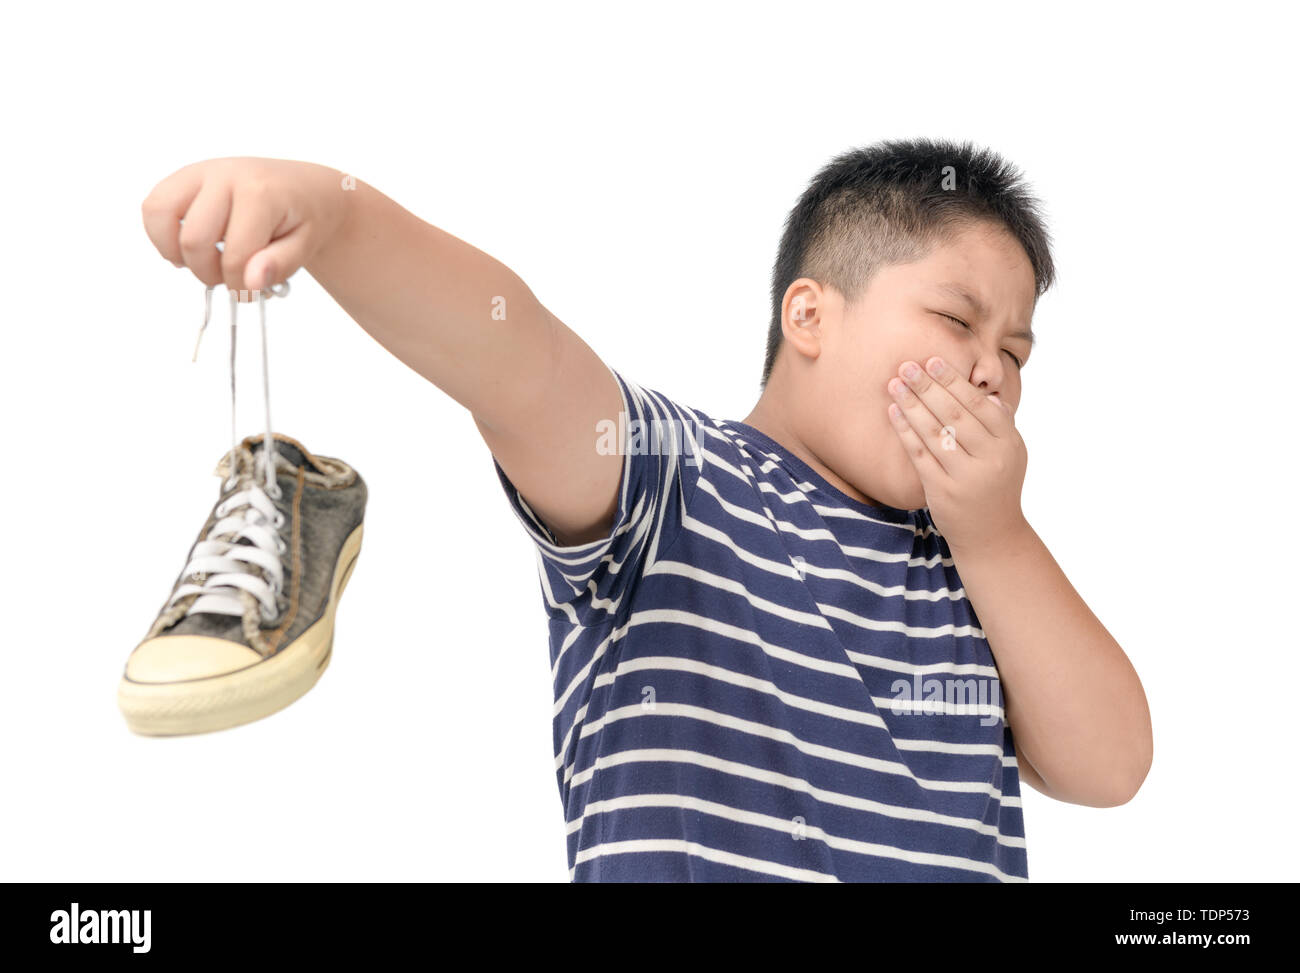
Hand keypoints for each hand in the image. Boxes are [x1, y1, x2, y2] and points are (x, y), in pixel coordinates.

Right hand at [141, 157, 350, 296]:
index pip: (234, 256)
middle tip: (230, 275)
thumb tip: (251, 282)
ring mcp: (201, 171)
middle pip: (192, 240)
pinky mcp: (184, 176)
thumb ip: (279, 266)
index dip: (240, 286)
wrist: (304, 189)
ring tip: (206, 260)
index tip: (252, 291)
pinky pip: (153, 206)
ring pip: (159, 214)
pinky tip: (188, 246)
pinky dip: (162, 234)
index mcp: (259, 192)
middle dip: (209, 272)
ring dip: (178, 252)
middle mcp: (225, 174)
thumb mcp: (306, 246)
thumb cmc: (303, 218)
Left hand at [886, 356, 1028, 551]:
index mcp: (1008, 444)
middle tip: (907, 365)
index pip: (978, 404)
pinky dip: (906, 431)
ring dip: (912, 405)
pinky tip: (893, 412)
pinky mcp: (942, 492)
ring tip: (894, 384)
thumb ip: (1000, 424)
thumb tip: (987, 393)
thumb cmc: (997, 486)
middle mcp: (990, 459)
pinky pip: (920, 455)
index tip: (933, 360)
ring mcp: (965, 476)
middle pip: (955, 415)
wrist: (993, 535)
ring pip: (935, 433)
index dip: (954, 381)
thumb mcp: (1010, 454)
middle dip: (928, 387)